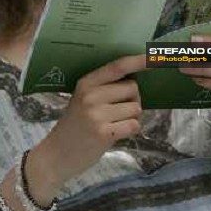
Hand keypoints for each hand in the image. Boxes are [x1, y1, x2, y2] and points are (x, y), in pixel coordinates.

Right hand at [29, 54, 146, 194]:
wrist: (56, 155)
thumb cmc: (75, 125)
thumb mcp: (83, 99)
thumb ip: (105, 88)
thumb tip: (136, 80)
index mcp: (86, 82)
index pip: (118, 66)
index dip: (138, 61)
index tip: (154, 56)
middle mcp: (91, 95)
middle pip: (132, 88)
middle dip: (132, 100)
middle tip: (118, 111)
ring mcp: (97, 114)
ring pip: (136, 108)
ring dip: (131, 117)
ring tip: (114, 124)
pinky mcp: (104, 133)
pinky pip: (134, 125)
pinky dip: (130, 130)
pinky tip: (115, 133)